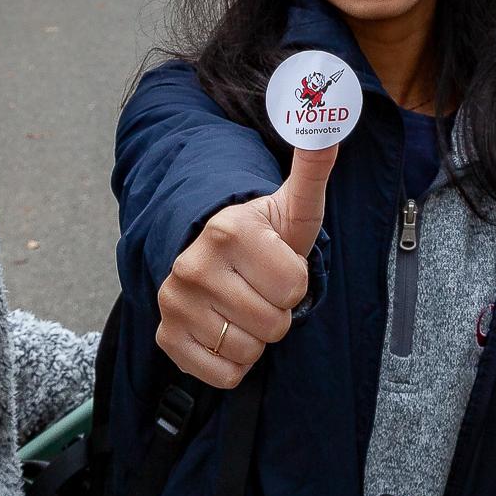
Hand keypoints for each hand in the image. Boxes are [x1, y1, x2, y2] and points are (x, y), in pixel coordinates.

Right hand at [155, 131, 336, 387]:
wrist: (213, 255)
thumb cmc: (265, 235)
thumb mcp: (295, 204)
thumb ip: (314, 164)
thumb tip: (329, 121)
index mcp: (229, 230)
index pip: (294, 288)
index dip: (296, 281)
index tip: (279, 264)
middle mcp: (192, 265)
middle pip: (274, 325)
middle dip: (278, 310)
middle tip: (262, 287)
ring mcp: (174, 302)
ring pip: (248, 351)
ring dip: (256, 337)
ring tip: (244, 305)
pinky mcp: (166, 337)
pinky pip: (222, 374)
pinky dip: (233, 362)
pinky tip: (226, 329)